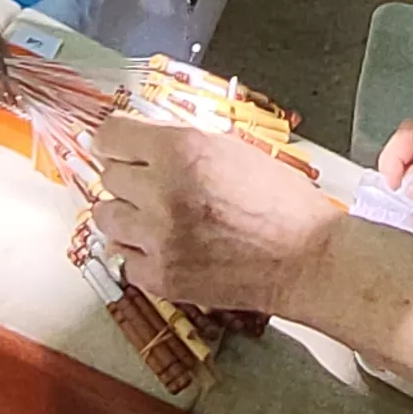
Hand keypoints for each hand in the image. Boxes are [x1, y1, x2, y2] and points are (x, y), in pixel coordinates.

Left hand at [92, 118, 339, 316]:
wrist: (306, 258)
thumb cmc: (282, 203)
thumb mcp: (232, 150)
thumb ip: (182, 143)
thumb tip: (142, 142)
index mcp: (182, 151)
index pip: (110, 136)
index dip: (115, 141)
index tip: (117, 147)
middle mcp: (163, 192)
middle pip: (107, 176)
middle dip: (129, 178)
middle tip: (153, 186)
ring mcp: (158, 238)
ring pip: (105, 218)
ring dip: (126, 215)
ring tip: (154, 218)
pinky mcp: (160, 277)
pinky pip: (123, 260)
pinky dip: (139, 254)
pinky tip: (166, 248)